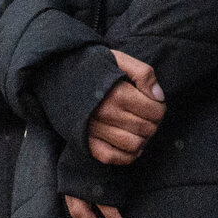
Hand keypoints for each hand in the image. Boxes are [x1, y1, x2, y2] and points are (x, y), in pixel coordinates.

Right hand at [86, 50, 165, 165]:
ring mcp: (95, 130)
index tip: (155, 105)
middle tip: (148, 117)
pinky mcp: (86, 141)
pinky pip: (111, 157)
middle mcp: (106, 114)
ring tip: (140, 131)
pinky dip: (126, 156)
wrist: (58, 75)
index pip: (154, 110)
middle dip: (153, 124)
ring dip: (143, 140)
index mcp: (117, 93)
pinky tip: (132, 148)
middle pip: (146, 128)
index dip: (160, 109)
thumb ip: (143, 73)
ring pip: (133, 145)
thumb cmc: (93, 68)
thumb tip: (159, 97)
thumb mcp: (119, 60)